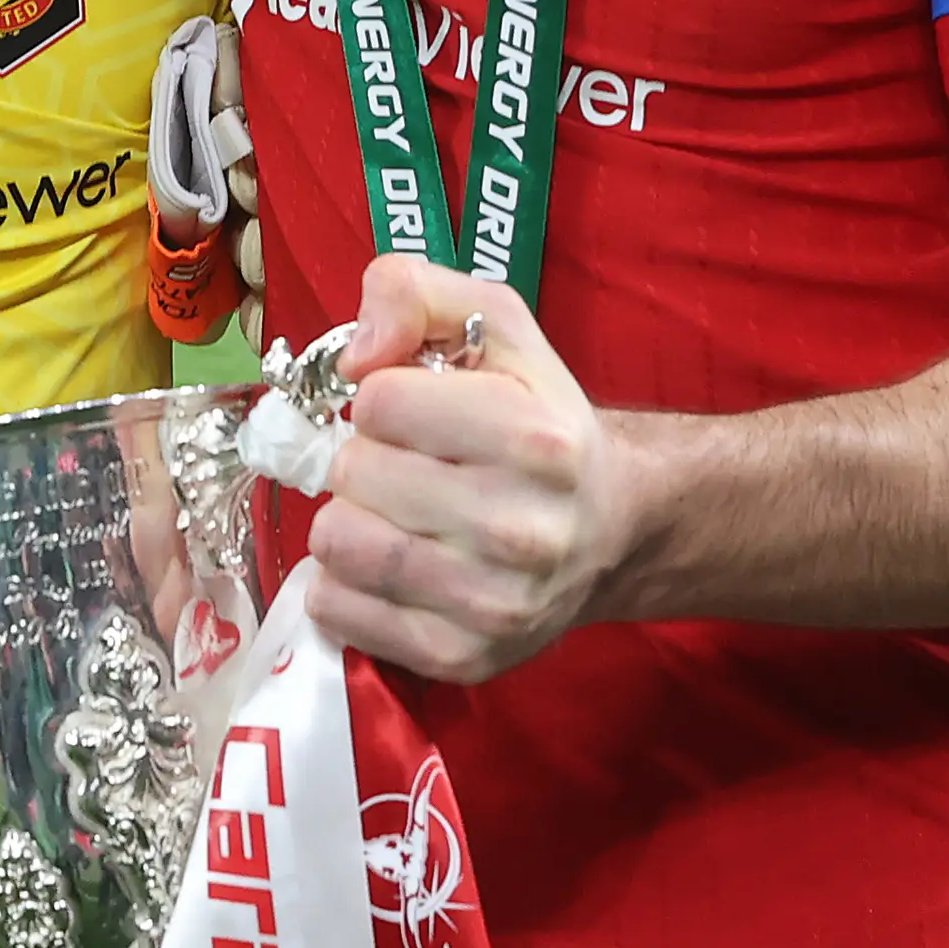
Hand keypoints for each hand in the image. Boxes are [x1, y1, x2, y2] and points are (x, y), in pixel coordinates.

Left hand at [305, 257, 636, 683]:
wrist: (611, 529)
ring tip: (388, 512)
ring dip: (344, 519)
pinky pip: (339, 611)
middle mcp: (521, 528)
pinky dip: (339, 583)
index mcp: (534, 439)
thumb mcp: (494, 324)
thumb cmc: (537, 419)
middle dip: (362, 458)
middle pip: (353, 473)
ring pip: (337, 543)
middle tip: (400, 465)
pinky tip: (381, 563)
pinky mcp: (461, 656)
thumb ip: (414, 291)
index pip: (379, 401)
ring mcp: (492, 603)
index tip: (409, 411)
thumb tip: (355, 355)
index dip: (379, 396)